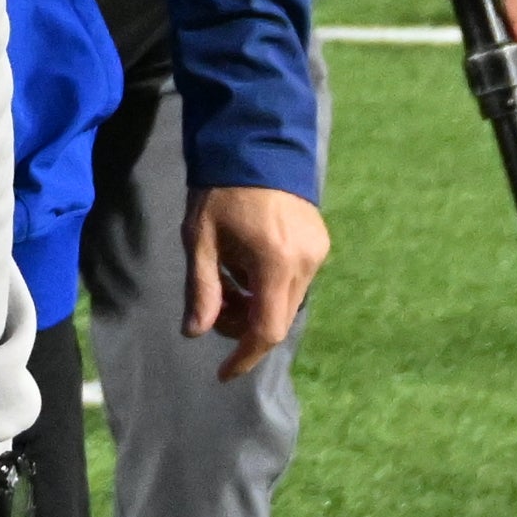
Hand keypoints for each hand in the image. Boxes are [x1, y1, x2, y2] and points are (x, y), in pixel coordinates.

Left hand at [183, 186, 331, 379]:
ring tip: (227, 282)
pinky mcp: (321, 242)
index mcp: (276, 262)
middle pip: (279, 319)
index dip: (244, 356)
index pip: (266, 329)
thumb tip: (195, 332)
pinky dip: (270, 287)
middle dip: (245, 328)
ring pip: (288, 302)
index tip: (222, 373)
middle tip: (214, 311)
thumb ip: (202, 288)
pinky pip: (296, 281)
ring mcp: (319, 252)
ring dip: (257, 307)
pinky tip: (246, 268)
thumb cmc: (220, 190)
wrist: (256, 143)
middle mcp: (306, 262)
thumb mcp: (201, 239)